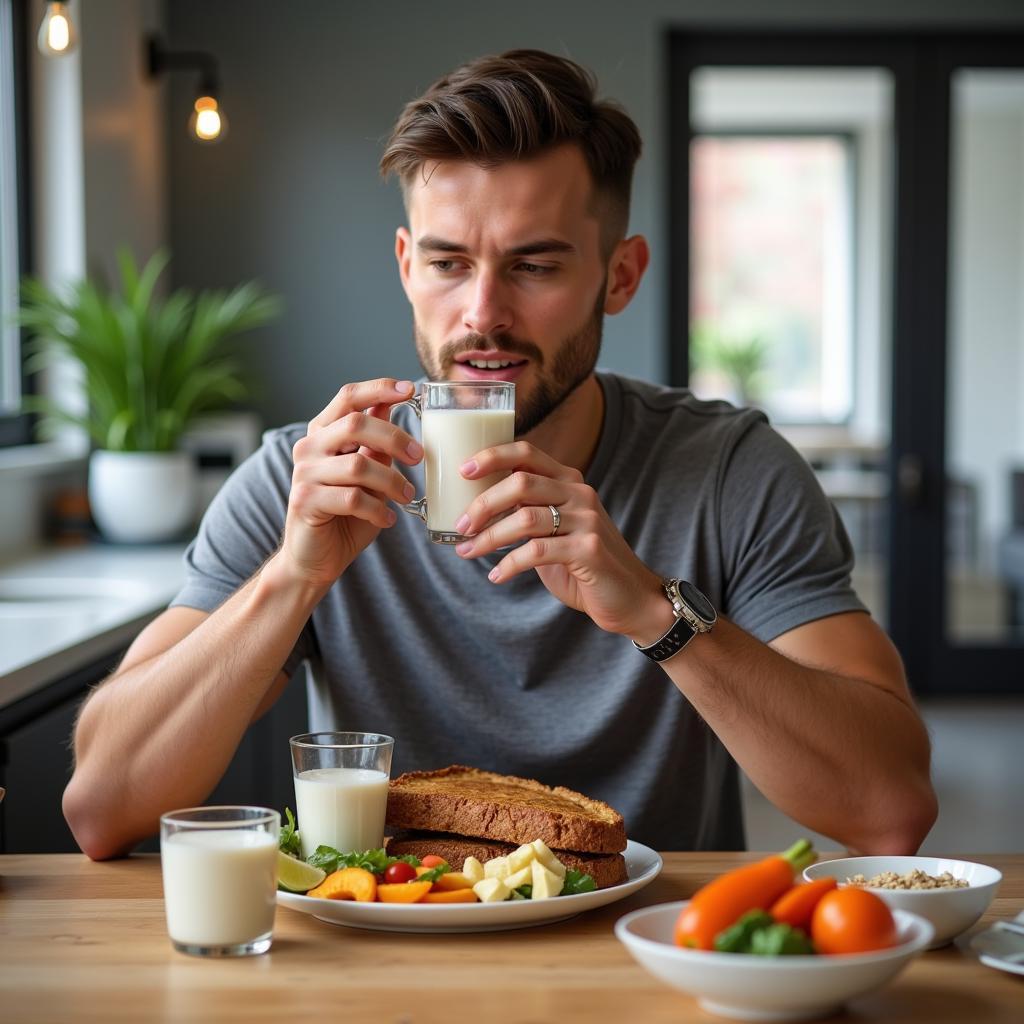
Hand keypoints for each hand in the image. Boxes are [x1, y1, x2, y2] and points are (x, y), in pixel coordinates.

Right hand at [278, 378, 422, 588]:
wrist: (315, 559)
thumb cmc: (345, 516)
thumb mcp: (368, 474)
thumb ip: (375, 444)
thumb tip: (391, 404)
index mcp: (323, 433)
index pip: (348, 397)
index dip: (379, 388)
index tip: (411, 390)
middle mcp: (308, 447)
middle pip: (356, 424)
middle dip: (395, 438)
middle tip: (419, 457)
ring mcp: (304, 474)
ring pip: (358, 465)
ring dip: (392, 482)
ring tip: (407, 496)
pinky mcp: (305, 501)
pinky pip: (352, 498)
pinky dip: (378, 510)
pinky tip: (387, 520)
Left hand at [453, 441, 669, 639]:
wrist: (629, 598)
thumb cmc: (583, 565)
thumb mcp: (555, 530)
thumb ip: (528, 512)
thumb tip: (476, 510)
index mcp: (569, 482)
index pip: (527, 453)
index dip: (493, 456)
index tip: (463, 471)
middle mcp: (580, 494)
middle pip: (520, 482)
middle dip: (482, 504)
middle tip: (460, 526)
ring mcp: (587, 521)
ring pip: (525, 518)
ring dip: (489, 537)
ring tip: (468, 552)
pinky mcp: (589, 550)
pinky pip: (538, 551)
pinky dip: (510, 564)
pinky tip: (497, 576)